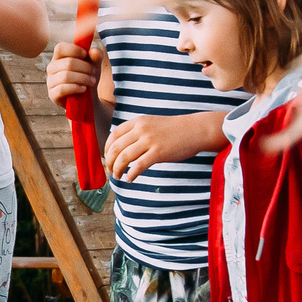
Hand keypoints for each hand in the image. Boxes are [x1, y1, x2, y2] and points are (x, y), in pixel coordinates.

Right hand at [45, 39, 99, 104]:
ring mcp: (51, 81)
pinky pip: (62, 89)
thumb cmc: (87, 77)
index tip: (85, 54)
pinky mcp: (53, 95)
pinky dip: (76, 88)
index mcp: (59, 57)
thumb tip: (94, 51)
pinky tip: (83, 89)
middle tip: (94, 72)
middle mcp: (52, 68)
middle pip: (67, 63)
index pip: (60, 47)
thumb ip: (96, 57)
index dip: (74, 50)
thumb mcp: (94, 65)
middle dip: (85, 67)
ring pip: (66, 76)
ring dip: (83, 78)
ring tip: (92, 81)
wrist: (87, 98)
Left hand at [102, 113, 224, 182]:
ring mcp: (150, 141)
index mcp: (138, 122)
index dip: (107, 149)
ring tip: (118, 177)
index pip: (114, 135)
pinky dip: (131, 174)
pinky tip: (130, 179)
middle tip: (111, 172)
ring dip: (117, 170)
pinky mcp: (158, 153)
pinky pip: (138, 166)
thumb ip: (137, 132)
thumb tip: (123, 147)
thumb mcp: (152, 124)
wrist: (195, 130)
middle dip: (109, 162)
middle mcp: (141, 130)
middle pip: (116, 148)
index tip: (107, 159)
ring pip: (124, 157)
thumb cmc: (174, 130)